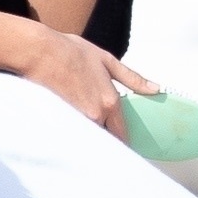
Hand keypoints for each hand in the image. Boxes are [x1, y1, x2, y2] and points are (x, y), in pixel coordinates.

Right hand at [16, 27, 159, 138]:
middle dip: (105, 141)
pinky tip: (70, 127)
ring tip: (87, 134)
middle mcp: (95, 115)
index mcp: (109, 102)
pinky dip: (74, 133)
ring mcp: (77, 120)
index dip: (123, 143)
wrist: (40, 52)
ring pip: (88, 137)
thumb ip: (132, 78)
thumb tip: (156, 89)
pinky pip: (72, 133)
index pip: (121, 135)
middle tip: (105, 140)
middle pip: (105, 139)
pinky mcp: (59, 121)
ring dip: (89, 137)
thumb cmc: (72, 52)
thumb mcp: (107, 60)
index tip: (123, 145)